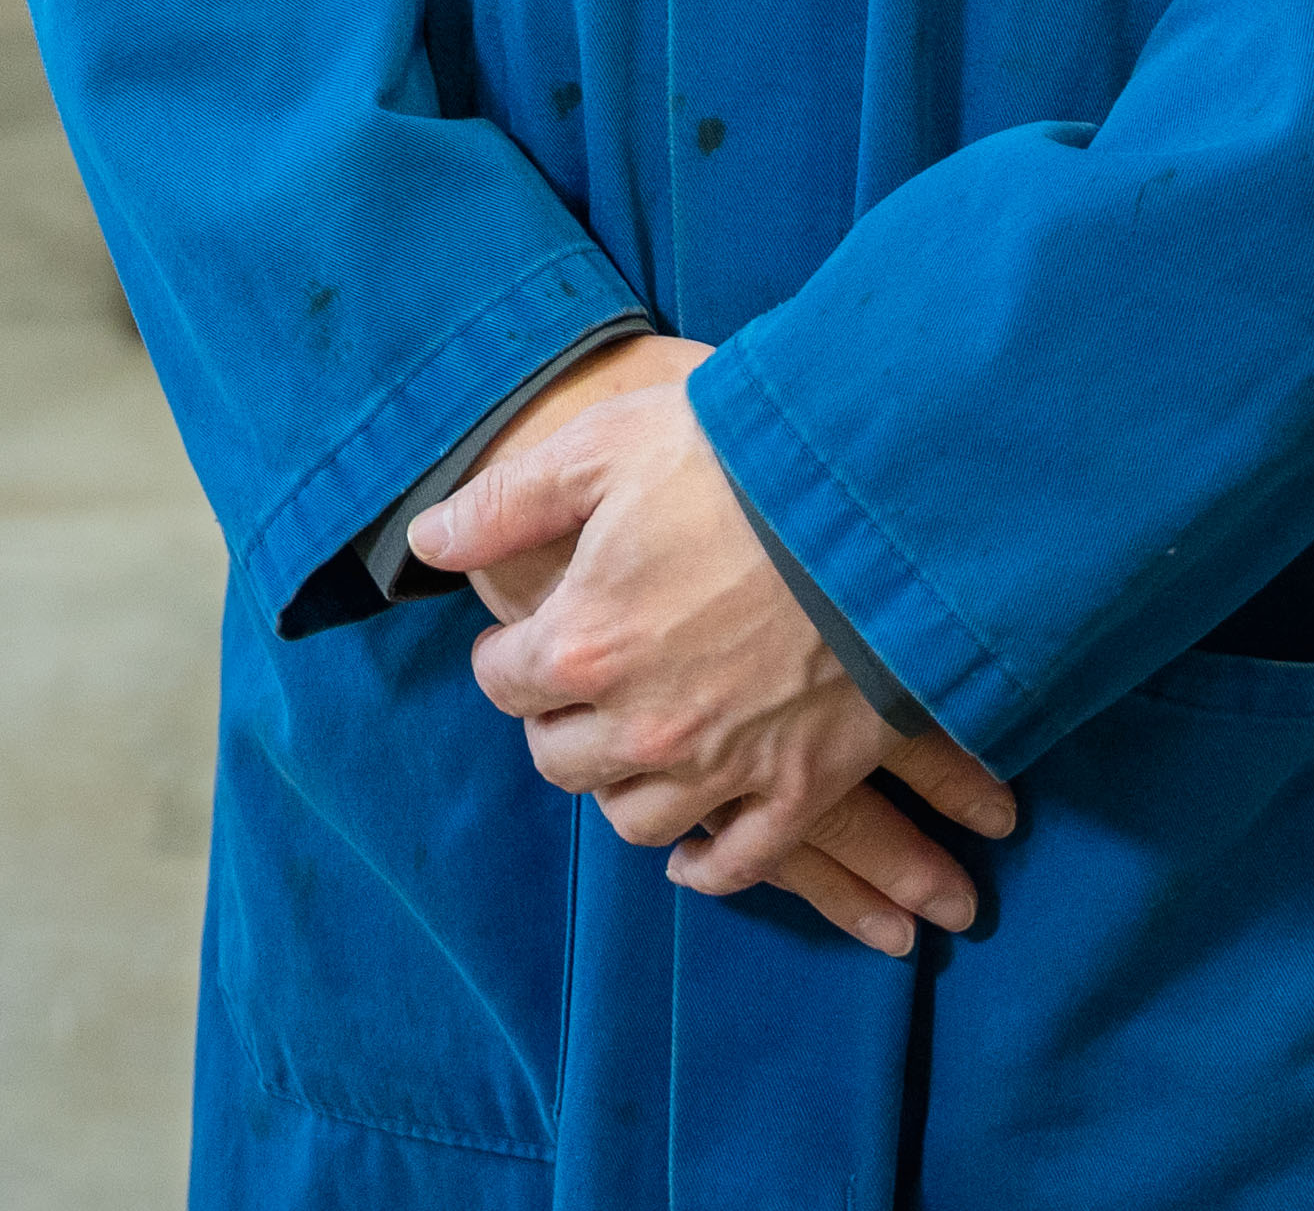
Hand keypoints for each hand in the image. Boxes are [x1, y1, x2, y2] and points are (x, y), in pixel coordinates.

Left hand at [404, 335, 1016, 941]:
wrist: (887, 503)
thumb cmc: (742, 461)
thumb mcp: (606, 448)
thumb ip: (505, 503)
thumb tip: (426, 540)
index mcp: (584, 643)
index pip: (503, 683)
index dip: (508, 655)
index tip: (528, 635)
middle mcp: (643, 724)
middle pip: (560, 760)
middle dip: (556, 723)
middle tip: (576, 690)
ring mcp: (725, 764)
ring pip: (636, 819)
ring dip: (620, 788)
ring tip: (628, 750)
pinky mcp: (802, 785)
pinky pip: (737, 861)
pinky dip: (707, 864)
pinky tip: (689, 850)